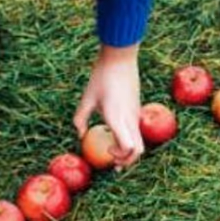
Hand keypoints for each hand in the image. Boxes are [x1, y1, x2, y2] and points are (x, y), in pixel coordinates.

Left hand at [73, 44, 143, 168]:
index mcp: (117, 118)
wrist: (121, 58)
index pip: (129, 148)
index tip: (107, 152)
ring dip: (129, 150)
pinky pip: (136, 130)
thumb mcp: (87, 98)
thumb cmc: (101, 77)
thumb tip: (79, 135)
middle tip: (114, 162)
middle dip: (128, 161)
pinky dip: (129, 139)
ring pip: (140, 141)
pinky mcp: (137, 109)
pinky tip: (115, 132)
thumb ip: (80, 119)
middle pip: (139, 150)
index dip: (120, 157)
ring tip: (114, 150)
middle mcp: (130, 119)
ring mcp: (136, 114)